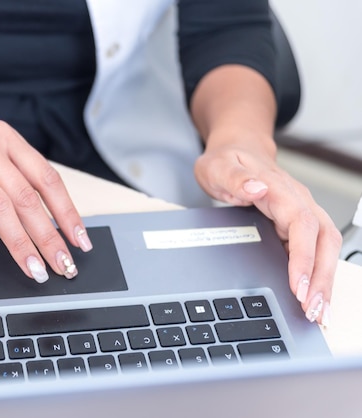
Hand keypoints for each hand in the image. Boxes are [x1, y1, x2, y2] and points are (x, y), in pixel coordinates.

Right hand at [0, 106, 93, 282]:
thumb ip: (8, 167)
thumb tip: (37, 209)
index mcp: (5, 139)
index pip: (47, 179)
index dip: (67, 212)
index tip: (79, 240)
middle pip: (27, 197)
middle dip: (50, 237)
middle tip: (63, 266)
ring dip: (19, 242)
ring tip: (32, 268)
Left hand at [194, 134, 341, 325]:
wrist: (236, 151)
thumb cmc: (226, 160)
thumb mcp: (218, 167)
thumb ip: (234, 178)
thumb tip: (255, 189)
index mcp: (280, 189)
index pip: (301, 225)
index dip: (303, 256)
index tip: (299, 284)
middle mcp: (298, 202)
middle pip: (323, 241)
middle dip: (322, 278)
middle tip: (314, 311)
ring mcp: (301, 214)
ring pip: (325, 249)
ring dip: (325, 281)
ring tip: (319, 314)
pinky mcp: (297, 225)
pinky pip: (315, 252)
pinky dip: (318, 276)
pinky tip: (314, 299)